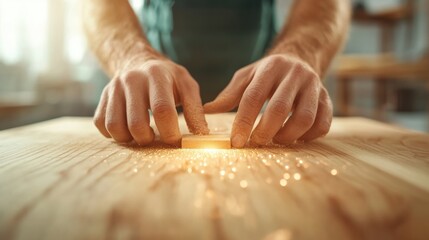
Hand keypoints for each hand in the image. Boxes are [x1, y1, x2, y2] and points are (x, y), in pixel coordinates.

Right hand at [94, 55, 208, 145]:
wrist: (138, 62)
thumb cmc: (168, 79)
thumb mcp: (187, 86)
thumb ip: (195, 110)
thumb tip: (201, 136)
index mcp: (156, 75)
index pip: (162, 110)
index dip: (170, 132)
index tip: (176, 141)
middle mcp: (131, 80)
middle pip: (136, 123)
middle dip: (149, 139)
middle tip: (156, 138)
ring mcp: (113, 88)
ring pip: (115, 127)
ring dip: (130, 139)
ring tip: (142, 134)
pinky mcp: (102, 98)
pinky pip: (101, 125)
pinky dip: (114, 134)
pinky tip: (128, 129)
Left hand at [204, 54, 332, 147]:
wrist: (300, 59)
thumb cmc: (267, 73)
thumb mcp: (246, 77)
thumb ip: (229, 95)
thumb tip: (206, 111)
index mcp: (270, 68)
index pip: (253, 97)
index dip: (243, 122)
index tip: (236, 142)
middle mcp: (295, 75)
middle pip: (279, 108)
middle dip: (264, 131)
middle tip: (255, 143)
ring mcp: (315, 86)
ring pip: (305, 118)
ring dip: (288, 136)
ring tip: (276, 141)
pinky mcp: (328, 99)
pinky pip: (323, 124)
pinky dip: (308, 137)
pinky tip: (295, 138)